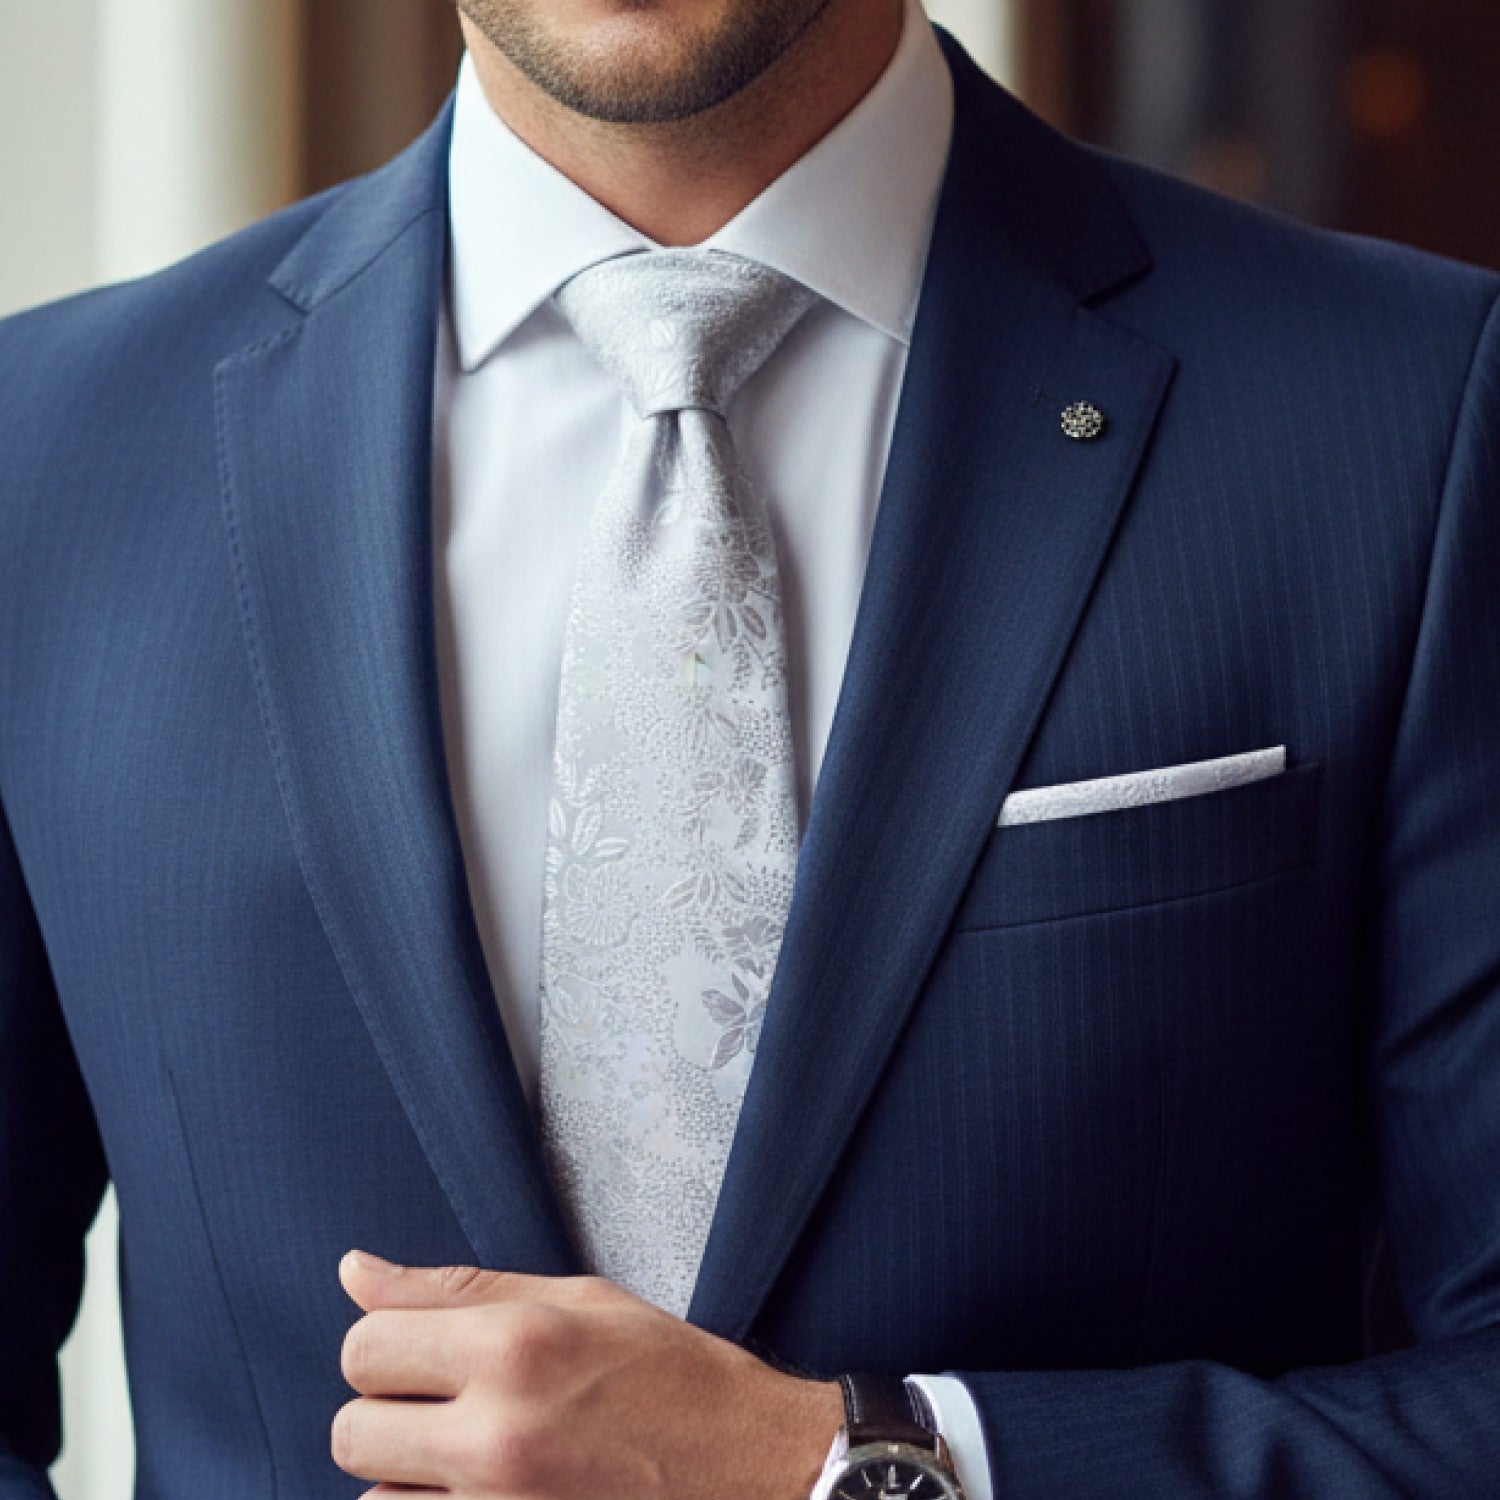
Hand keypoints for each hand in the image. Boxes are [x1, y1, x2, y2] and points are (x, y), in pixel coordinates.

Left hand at [332, 1250, 843, 1498]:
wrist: (755, 1470)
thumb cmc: (672, 1377)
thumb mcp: (577, 1300)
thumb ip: (457, 1289)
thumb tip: (355, 1271)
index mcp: (514, 1346)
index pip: (365, 1346)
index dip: (387, 1347)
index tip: (422, 1354)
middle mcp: (497, 1435)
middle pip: (353, 1430)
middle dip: (390, 1415)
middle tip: (450, 1408)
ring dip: (410, 1481)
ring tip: (480, 1459)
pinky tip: (490, 1493)